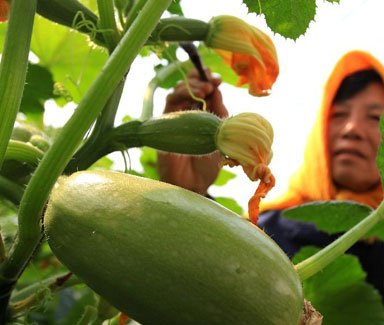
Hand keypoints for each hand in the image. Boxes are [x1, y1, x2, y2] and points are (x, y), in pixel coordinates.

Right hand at [157, 68, 228, 194]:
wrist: (194, 186)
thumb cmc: (207, 166)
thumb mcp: (219, 135)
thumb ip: (218, 114)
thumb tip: (218, 90)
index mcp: (200, 115)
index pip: (200, 90)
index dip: (208, 80)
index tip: (218, 79)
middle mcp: (185, 115)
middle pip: (186, 87)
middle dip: (198, 78)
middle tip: (212, 80)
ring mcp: (173, 120)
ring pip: (176, 93)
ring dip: (191, 86)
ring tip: (206, 88)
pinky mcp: (164, 128)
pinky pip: (168, 106)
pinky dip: (180, 96)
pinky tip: (193, 97)